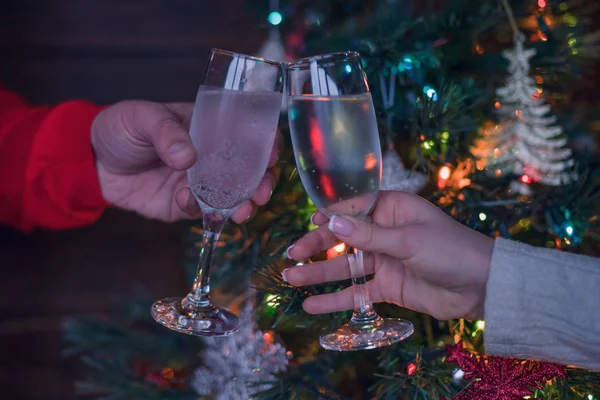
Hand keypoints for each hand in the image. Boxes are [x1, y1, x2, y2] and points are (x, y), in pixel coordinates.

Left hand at [91, 100, 280, 222]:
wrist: (92, 162)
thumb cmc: (121, 128)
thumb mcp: (142, 117)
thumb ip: (166, 133)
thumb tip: (188, 156)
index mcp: (208, 128)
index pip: (247, 134)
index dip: (265, 144)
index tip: (272, 156)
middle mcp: (211, 157)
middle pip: (247, 171)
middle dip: (260, 183)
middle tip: (260, 193)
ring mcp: (199, 183)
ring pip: (230, 196)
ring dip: (240, 204)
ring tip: (241, 212)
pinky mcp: (182, 205)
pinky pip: (199, 211)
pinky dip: (199, 210)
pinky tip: (185, 202)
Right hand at [284, 191, 493, 320]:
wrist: (482, 287)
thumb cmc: (450, 250)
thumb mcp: (408, 239)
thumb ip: (368, 234)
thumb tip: (330, 221)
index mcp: (392, 209)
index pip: (352, 208)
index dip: (328, 216)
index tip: (307, 223)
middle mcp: (385, 232)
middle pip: (343, 238)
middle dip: (316, 247)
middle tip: (291, 255)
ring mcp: (385, 260)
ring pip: (345, 267)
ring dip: (319, 274)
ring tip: (291, 279)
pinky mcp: (388, 286)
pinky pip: (357, 292)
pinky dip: (336, 299)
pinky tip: (312, 305)